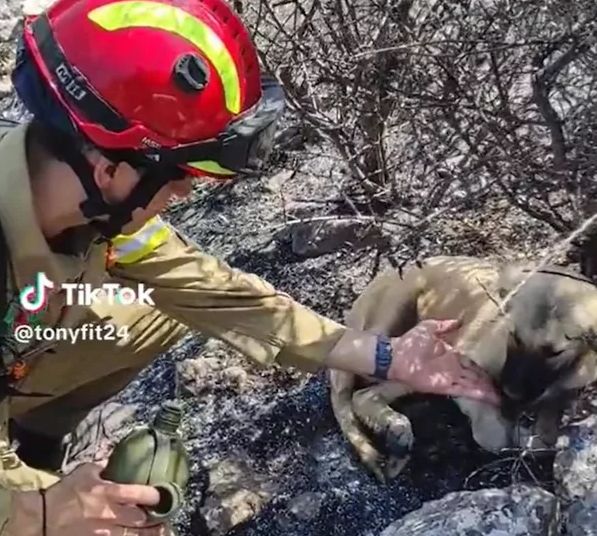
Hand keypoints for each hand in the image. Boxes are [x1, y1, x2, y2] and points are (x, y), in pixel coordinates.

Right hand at [7, 462, 168, 535]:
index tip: (162, 496)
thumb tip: (117, 460)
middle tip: (162, 516)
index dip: (154, 496)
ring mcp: (102, 533)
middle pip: (141, 519)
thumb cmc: (62, 492)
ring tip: (160, 531)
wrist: (40, 518)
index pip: (139, 493)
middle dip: (154, 519)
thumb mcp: (85, 472)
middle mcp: (108, 514)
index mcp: (107, 492)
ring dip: (148, 534)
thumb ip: (104, 467)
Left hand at [386, 319, 500, 405]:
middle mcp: (452, 367)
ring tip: (503, 397)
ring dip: (486, 391)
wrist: (395, 355)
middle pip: (475, 376)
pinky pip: (463, 390)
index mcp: (450, 354)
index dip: (483, 367)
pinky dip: (476, 394)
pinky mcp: (443, 386)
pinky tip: (490, 398)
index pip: (471, 362)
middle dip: (489, 382)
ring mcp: (449, 378)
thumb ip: (444, 326)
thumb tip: (459, 321)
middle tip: (507, 388)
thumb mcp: (429, 328)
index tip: (499, 370)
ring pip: (472, 385)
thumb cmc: (410, 341)